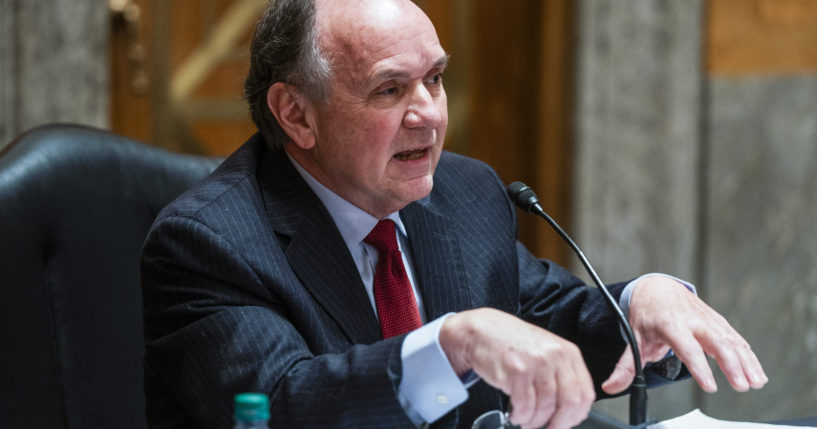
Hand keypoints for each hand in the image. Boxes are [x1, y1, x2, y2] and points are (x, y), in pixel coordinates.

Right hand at [440, 308, 594, 428]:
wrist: (483, 330)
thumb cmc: (514, 344)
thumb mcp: (546, 352)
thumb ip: (562, 376)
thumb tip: (572, 410)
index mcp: (568, 352)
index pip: (585, 393)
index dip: (576, 416)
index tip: (566, 423)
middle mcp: (555, 356)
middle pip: (569, 403)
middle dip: (558, 424)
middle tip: (548, 428)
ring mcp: (536, 363)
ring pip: (545, 408)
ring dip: (534, 422)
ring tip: (525, 420)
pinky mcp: (517, 371)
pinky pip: (524, 406)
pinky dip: (520, 416)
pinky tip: (515, 413)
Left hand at [601, 276, 767, 394]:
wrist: (657, 287)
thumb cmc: (646, 313)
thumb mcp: (633, 337)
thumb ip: (626, 366)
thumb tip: (610, 386)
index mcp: (670, 323)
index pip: (687, 347)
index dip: (699, 366)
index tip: (710, 386)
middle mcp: (692, 320)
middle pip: (716, 342)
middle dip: (731, 364)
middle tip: (741, 386)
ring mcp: (707, 319)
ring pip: (731, 340)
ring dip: (746, 362)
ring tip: (755, 382)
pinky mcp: (717, 321)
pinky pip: (735, 338)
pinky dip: (748, 355)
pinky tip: (757, 372)